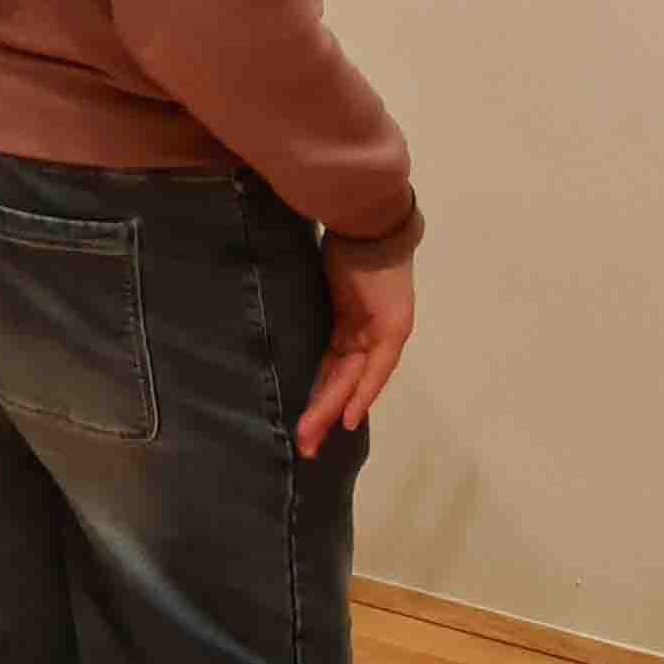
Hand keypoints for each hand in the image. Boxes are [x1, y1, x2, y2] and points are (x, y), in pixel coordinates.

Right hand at [295, 235, 414, 457]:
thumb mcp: (318, 281)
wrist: (366, 217)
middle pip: (343, 381)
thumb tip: (270, 313)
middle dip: (321, 414)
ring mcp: (383, 332)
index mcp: (353, 322)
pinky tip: (348, 417)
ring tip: (311, 438)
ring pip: (354, 380)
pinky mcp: (393, 329)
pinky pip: (376, 368)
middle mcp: (371, 332)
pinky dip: (362, 392)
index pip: (335, 367)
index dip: (322, 395)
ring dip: (332, 410)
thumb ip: (307, 305)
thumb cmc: (340, 241)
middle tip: (303, 445)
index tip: (308, 423)